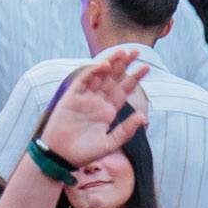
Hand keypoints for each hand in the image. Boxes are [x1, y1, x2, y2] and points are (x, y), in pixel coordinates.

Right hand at [33, 48, 151, 166]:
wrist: (61, 157)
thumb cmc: (84, 153)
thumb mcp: (110, 143)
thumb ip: (126, 130)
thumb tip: (143, 117)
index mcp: (108, 111)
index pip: (124, 90)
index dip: (135, 78)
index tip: (146, 67)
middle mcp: (97, 101)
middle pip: (113, 78)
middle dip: (124, 64)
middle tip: (136, 51)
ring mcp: (84, 97)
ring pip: (99, 75)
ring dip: (110, 63)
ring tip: (122, 52)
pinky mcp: (71, 97)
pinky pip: (83, 80)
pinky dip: (92, 71)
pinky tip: (103, 65)